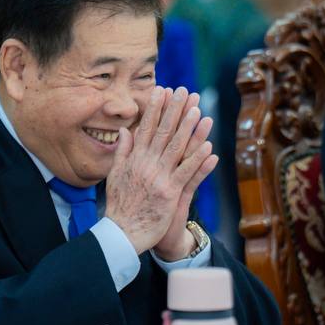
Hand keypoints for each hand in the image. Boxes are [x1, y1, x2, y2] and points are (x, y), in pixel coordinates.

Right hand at [105, 86, 214, 253]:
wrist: (122, 234)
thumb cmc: (119, 206)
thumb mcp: (114, 175)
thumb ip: (122, 152)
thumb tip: (124, 131)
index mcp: (133, 159)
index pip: (145, 127)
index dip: (155, 108)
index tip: (163, 91)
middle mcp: (146, 165)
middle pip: (163, 132)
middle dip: (175, 110)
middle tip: (185, 91)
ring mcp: (158, 179)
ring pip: (176, 148)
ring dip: (189, 129)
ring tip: (199, 110)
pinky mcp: (169, 194)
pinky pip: (187, 174)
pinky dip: (198, 160)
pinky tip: (209, 147)